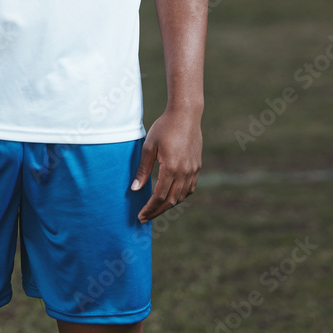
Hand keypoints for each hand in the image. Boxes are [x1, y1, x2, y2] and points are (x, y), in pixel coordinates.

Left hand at [130, 107, 201, 222]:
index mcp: (171, 168)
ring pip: (181, 196)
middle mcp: (185, 172)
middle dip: (157, 211)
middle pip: (171, 201)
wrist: (185, 115)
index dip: (149, 209)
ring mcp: (193, 170)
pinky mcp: (197, 166)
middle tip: (145, 218)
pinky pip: (189, 188)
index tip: (140, 216)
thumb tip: (135, 189)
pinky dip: (180, 196)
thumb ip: (143, 169)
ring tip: (155, 209)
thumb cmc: (164, 127)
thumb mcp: (149, 146)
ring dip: (168, 206)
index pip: (159, 197)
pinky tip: (171, 197)